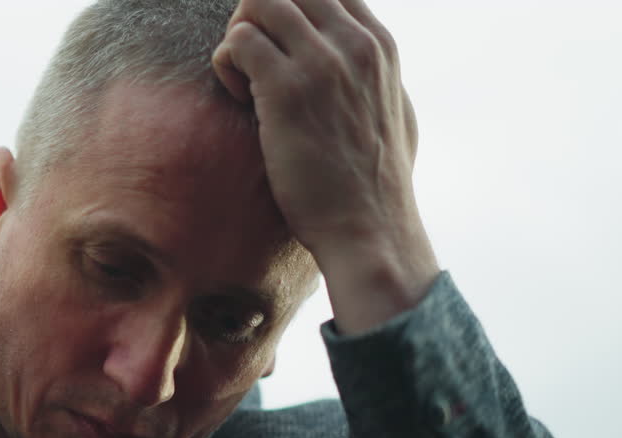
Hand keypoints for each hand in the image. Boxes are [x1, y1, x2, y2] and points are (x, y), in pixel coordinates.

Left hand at [212, 0, 439, 332]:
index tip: (278, 52)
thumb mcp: (394, 112)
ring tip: (246, 84)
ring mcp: (322, 63)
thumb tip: (361, 63)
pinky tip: (240, 100)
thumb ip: (372, 76)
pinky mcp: (286, 91)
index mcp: (378, 44)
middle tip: (253, 66)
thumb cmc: (374, 186)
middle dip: (258, 19)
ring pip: (258, 4)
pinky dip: (227, 64)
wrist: (369, 230)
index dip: (290, 12)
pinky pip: (238, 41)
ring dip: (239, 38)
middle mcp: (354, 43)